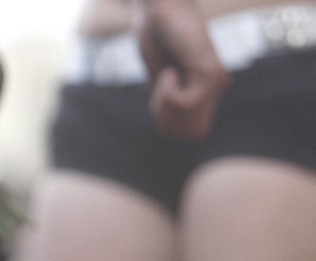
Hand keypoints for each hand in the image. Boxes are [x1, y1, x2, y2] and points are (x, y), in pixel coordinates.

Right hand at [137, 0, 228, 138]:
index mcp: (207, 90)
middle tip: (162, 89)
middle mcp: (217, 86)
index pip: (190, 134)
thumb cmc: (157, 33)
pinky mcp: (209, 71)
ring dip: (166, 106)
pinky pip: (186, 104)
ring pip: (189, 123)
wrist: (159, 6)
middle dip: (167, 120)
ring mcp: (216, 80)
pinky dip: (167, 92)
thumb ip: (170, 99)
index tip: (158, 97)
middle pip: (191, 134)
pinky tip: (169, 71)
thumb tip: (175, 131)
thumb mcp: (160, 77)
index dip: (168, 124)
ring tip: (166, 78)